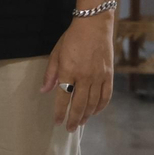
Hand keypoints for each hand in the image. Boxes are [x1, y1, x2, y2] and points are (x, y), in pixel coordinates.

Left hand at [42, 14, 114, 131]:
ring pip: (94, 102)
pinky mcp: (109, 75)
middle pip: (80, 104)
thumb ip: (51, 74)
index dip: (60, 111)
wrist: (94, 26)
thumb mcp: (56, 53)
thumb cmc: (71, 38)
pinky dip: (101, 106)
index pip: (63, 97)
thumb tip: (44, 91)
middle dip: (74, 118)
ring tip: (80, 123)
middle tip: (69, 128)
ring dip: (87, 115)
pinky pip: (106, 95)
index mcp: (69, 70)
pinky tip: (95, 112)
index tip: (57, 121)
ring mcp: (99, 77)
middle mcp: (85, 76)